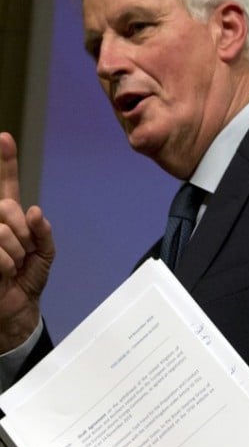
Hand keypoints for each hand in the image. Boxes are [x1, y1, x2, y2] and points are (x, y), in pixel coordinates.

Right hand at [0, 132, 54, 351]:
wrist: (17, 308)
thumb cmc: (27, 279)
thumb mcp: (45, 253)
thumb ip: (42, 231)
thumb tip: (35, 211)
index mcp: (8, 216)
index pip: (5, 184)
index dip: (5, 162)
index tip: (5, 137)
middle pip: (6, 206)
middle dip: (22, 232)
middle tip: (24, 253)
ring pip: (1, 228)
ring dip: (15, 251)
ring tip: (13, 266)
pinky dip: (7, 263)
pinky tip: (4, 274)